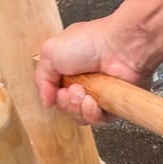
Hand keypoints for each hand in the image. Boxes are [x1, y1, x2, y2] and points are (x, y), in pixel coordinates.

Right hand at [34, 16, 153, 124]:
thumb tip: (46, 99)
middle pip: (68, 108)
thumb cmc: (91, 42)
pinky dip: (93, 114)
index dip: (55, 97)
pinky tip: (93, 102)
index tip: (55, 91)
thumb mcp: (50, 52)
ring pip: (82, 117)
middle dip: (66, 103)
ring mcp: (100, 94)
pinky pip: (99, 122)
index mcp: (69, 69)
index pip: (57, 94)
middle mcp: (85, 82)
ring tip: (83, 93)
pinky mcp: (114, 105)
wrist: (121, 47)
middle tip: (72, 90)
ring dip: (77, 108)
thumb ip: (41, 78)